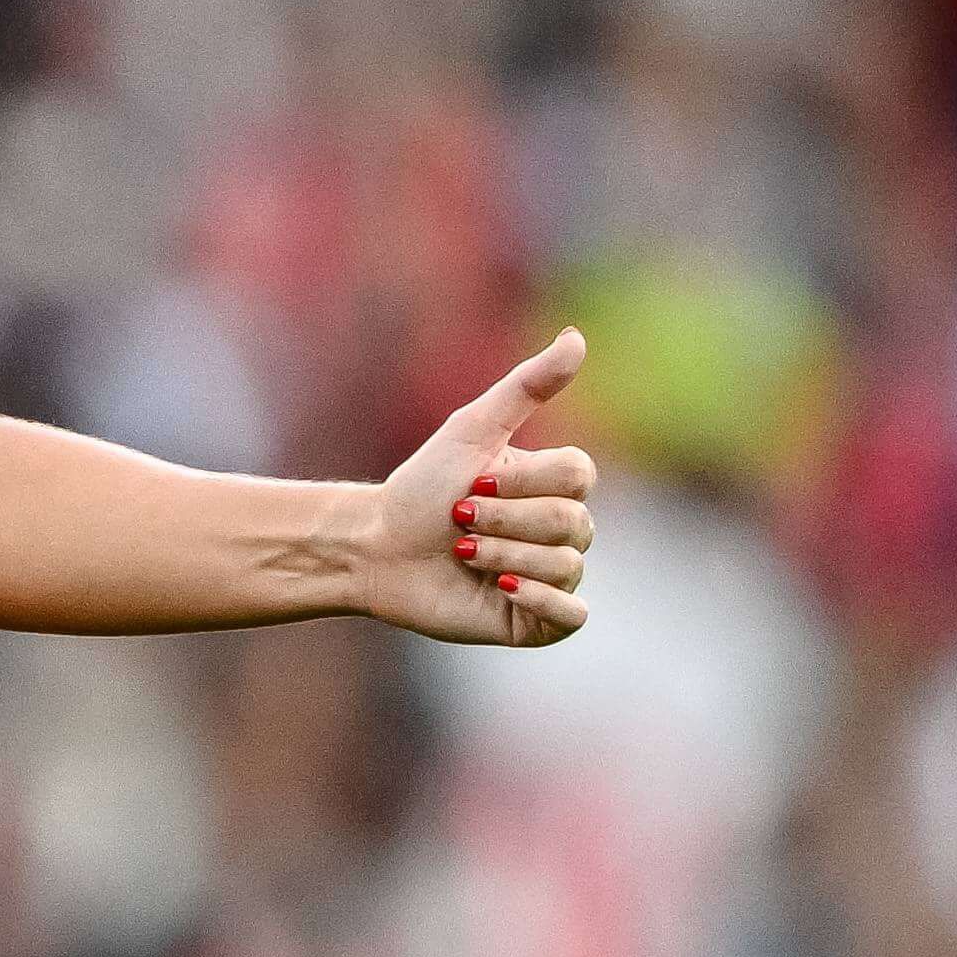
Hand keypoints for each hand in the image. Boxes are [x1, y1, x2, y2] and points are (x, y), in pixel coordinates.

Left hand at [355, 328, 596, 646]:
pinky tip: (500, 586)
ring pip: (566, 564)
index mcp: (554, 485)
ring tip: (461, 553)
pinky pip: (572, 614)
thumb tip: (578, 336)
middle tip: (458, 520)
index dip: (524, 481)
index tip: (472, 483)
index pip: (579, 475)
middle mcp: (561, 530)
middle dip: (505, 519)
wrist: (377, 548)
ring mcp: (553, 575)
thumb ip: (527, 386)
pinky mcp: (538, 621)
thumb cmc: (420, 488)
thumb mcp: (471, 429)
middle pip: (572, 521)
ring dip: (503, 553)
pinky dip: (540, 598)